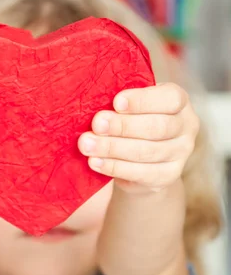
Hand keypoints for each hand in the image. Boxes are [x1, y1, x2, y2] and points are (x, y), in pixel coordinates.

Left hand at [78, 83, 198, 192]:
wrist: (140, 161)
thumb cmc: (132, 122)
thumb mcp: (132, 107)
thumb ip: (122, 103)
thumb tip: (95, 100)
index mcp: (180, 102)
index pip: (170, 98)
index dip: (142, 100)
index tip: (116, 102)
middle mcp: (187, 127)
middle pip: (157, 127)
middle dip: (123, 126)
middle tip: (96, 124)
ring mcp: (181, 154)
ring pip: (146, 152)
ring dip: (112, 148)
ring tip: (87, 144)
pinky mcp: (168, 176)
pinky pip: (140, 173)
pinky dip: (114, 167)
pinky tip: (94, 161)